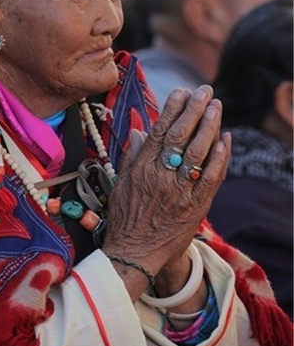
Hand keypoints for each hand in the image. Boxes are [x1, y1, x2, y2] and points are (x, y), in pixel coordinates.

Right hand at [103, 85, 230, 299]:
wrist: (134, 254)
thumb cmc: (124, 218)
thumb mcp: (121, 184)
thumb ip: (131, 156)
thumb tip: (138, 129)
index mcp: (140, 168)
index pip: (159, 131)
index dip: (171, 109)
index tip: (181, 91)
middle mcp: (160, 176)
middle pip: (180, 136)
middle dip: (194, 110)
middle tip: (205, 91)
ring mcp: (179, 191)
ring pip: (197, 153)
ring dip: (209, 127)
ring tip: (216, 107)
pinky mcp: (195, 206)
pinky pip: (210, 178)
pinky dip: (219, 157)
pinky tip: (224, 139)